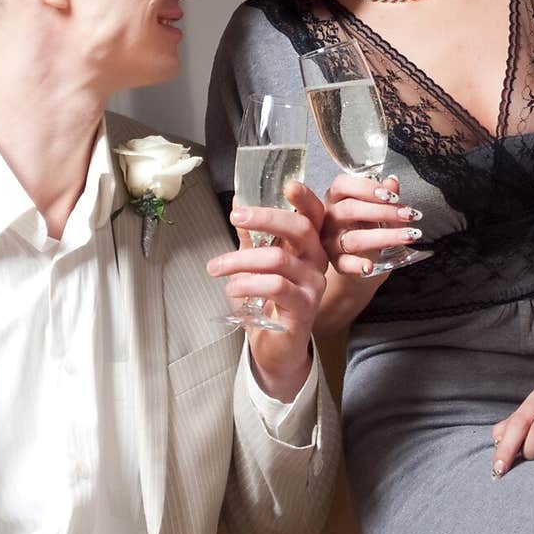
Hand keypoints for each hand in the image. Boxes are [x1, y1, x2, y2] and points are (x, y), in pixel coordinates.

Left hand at [206, 181, 327, 399]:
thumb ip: (252, 238)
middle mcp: (317, 262)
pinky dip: (248, 283)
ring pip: (279, 259)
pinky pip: (277, 287)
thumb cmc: (267, 302)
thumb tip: (238, 205)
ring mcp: (313, 286)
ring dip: (241, 259)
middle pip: (300, 229)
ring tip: (216, 267)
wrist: (276, 348)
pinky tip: (232, 288)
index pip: (315, 216)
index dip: (306, 198)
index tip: (288, 184)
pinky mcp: (304, 308)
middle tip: (235, 217)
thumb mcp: (257, 265)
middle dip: (265, 218)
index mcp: (308, 246)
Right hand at [320, 173, 423, 275]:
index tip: (392, 195)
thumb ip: (384, 193)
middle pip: (350, 209)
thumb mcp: (374, 206)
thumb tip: (392, 181)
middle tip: (408, 215)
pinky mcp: (335, 261)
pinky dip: (357, 266)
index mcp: (336, 197)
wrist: (355, 256)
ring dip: (384, 237)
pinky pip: (344, 264)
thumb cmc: (363, 225)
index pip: (343, 185)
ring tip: (409, 236)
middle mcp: (330, 217)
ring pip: (353, 238)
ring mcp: (330, 240)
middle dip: (383, 212)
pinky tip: (370, 267)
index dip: (367, 188)